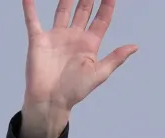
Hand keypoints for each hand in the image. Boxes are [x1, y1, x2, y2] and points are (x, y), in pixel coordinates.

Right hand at [20, 0, 137, 137]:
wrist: (51, 100)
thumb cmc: (75, 90)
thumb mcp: (99, 74)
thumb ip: (115, 58)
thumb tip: (135, 46)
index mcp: (90, 44)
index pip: (101, 20)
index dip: (107, 5)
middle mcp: (74, 37)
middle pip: (83, 10)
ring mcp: (56, 37)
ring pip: (62, 10)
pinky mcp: (39, 40)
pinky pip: (33, 19)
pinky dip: (30, 7)